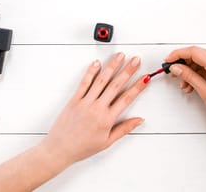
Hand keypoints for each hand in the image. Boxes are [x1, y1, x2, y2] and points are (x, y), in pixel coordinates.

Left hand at [40, 52, 148, 167]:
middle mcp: (97, 108)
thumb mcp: (107, 142)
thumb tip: (139, 120)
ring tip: (120, 56)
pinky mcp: (74, 100)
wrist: (60, 149)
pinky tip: (97, 63)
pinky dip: (91, 71)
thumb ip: (124, 129)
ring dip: (112, 66)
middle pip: (116, 85)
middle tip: (136, 60)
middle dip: (128, 70)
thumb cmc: (82, 147)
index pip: (127, 98)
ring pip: (101, 80)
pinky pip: (84, 83)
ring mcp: (85, 102)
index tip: (145, 77)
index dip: (138, 86)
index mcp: (107, 120)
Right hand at [166, 46, 205, 132]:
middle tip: (174, 72)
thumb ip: (189, 77)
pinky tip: (193, 83)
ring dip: (190, 69)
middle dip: (183, 62)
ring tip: (185, 84)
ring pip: (201, 59)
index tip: (169, 60)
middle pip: (197, 53)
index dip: (178, 54)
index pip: (194, 51)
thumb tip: (177, 68)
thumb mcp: (205, 93)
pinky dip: (198, 72)